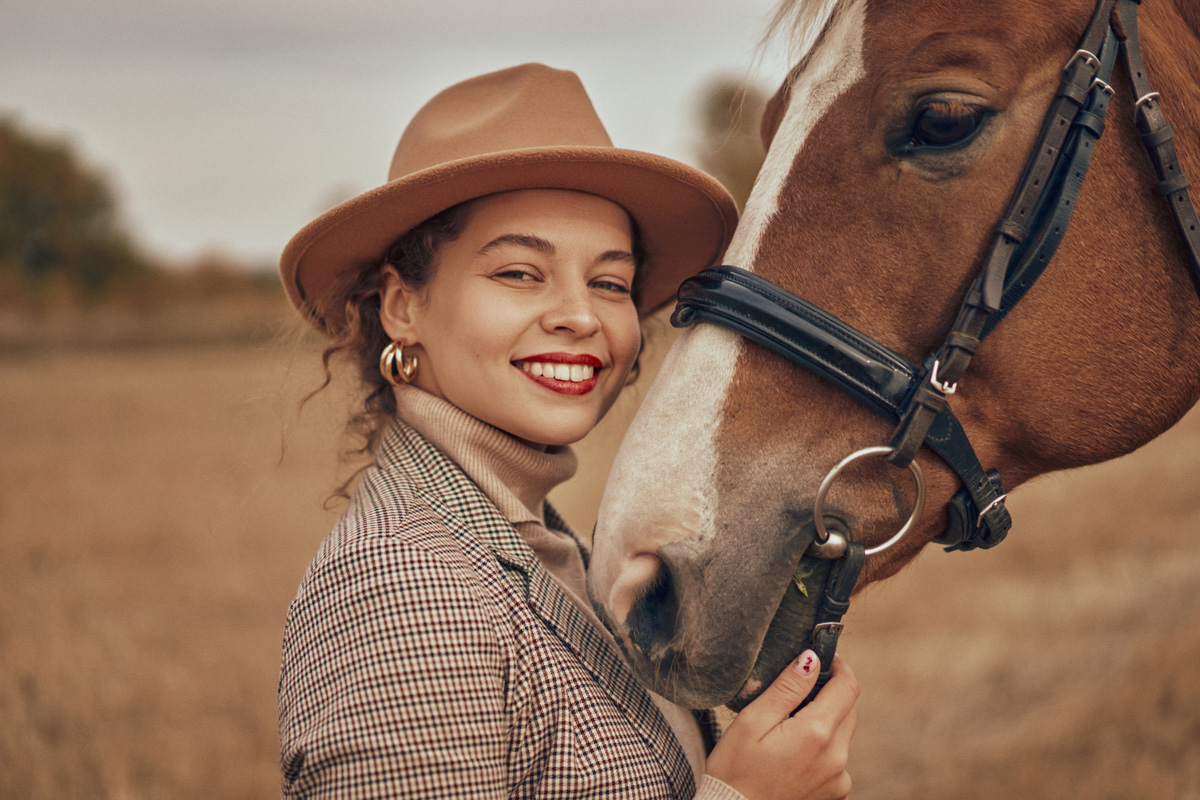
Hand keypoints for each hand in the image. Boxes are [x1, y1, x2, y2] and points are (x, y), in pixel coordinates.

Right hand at [705, 651, 858, 799]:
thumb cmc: (735, 770)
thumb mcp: (752, 721)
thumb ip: (786, 689)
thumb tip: (811, 658)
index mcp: (817, 733)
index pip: (847, 687)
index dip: (838, 666)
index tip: (822, 657)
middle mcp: (837, 757)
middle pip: (849, 709)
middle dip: (829, 692)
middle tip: (798, 689)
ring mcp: (839, 779)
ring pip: (842, 733)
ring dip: (825, 721)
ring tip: (788, 726)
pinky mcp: (835, 793)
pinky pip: (836, 758)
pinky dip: (822, 747)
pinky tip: (793, 754)